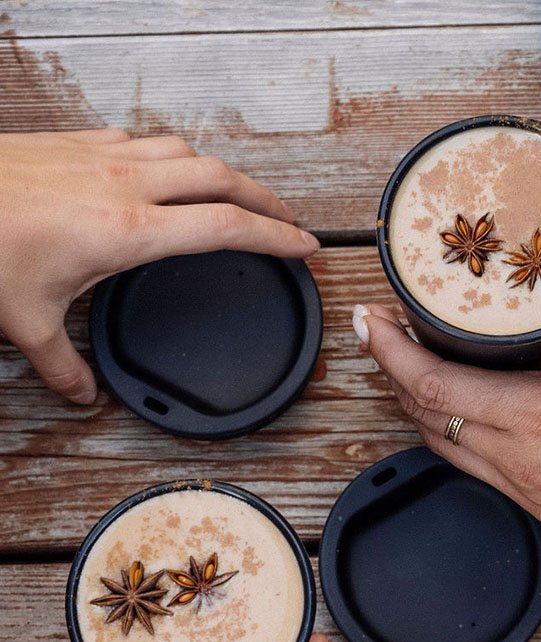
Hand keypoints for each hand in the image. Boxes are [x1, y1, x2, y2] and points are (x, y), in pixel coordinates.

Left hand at [0, 129, 319, 402]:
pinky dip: (175, 157)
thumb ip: (62, 364)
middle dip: (266, 200)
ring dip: (224, 173)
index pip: (226, 227)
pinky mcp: (78, 143)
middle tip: (289, 220)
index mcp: (128, 231)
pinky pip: (146, 142)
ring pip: (188, 152)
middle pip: (222, 179)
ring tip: (239, 195)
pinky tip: (170, 172)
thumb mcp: (24, 320)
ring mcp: (103, 157)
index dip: (276, 237)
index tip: (305, 246)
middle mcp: (125, 186)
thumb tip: (81, 393)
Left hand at [355, 231, 540, 561]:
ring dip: (416, 403)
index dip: (389, 351)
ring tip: (410, 363)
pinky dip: (448, 430)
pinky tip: (458, 409)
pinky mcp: (532, 503)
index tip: (368, 320)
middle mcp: (515, 456)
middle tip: (382, 330)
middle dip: (391, 370)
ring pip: (439, 444)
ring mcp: (519, 486)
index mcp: (538, 416)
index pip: (433, 384)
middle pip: (422, 414)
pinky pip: (468, 464)